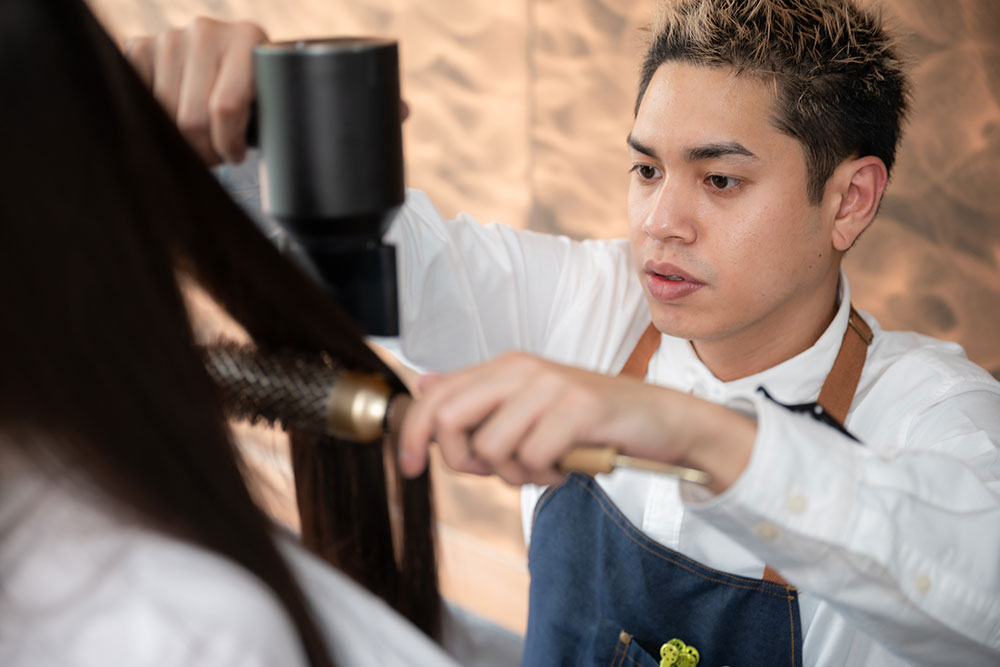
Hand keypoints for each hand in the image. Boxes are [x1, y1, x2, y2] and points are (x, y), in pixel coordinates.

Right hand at [123, 18, 267, 164]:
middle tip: (215, 153)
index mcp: (245, 40)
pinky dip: (156, 118)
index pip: (226, 108)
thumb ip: (261, 115)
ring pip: (164, 115)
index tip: (233, 155)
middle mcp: (205, 33)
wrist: (223, 60)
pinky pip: (140, 99)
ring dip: (180, 139)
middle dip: (205, 150)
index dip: (226, 144)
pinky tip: (174, 116)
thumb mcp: (266, 99)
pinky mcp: (140, 46)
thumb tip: (236, 152)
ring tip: (198, 136)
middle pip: (192, 119)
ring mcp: (170, 38)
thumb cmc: (251, 90)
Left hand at [398, 352, 756, 491]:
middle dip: (458, 459)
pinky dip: (546, 477)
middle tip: (490, 472)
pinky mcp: (580, 409)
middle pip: (449, 417)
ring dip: (513, 475)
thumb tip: (424, 384)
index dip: (413, 434)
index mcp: (505, 368)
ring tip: (543, 468)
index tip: (410, 468)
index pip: (436, 395)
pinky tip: (567, 467)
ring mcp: (552, 386)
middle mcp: (523, 370)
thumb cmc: (590, 423)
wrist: (660, 421)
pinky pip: (533, 458)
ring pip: (491, 446)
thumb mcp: (529, 407)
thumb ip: (480, 399)